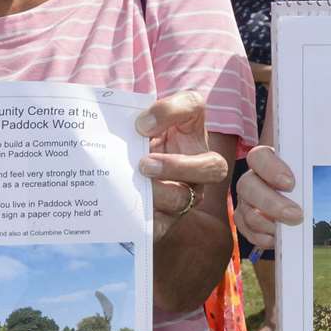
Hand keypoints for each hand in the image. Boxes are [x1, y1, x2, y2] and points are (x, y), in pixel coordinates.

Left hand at [136, 91, 229, 240]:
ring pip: (186, 198)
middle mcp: (195, 162)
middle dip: (179, 166)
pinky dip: (145, 217)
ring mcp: (185, 193)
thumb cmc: (130, 146)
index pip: (193, 106)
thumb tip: (135, 121)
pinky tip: (126, 209)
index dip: (171, 111)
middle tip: (144, 164)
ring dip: (160, 192)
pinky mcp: (166, 219)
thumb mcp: (132, 125)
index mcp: (187, 128)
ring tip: (135, 185)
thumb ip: (132, 114)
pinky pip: (162, 224)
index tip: (141, 123)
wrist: (117, 184)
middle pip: (214, 166)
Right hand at [233, 145, 300, 249]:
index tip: (290, 183)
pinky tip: (276, 239)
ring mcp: (245, 200)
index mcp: (265, 159)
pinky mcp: (244, 220)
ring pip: (246, 212)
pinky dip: (261, 237)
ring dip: (268, 224)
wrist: (298, 197)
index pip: (258, 157)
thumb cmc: (304, 178)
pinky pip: (246, 230)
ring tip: (290, 229)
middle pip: (247, 186)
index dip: (271, 169)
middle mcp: (251, 178)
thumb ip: (312, 169)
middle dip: (271, 203)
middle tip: (296, 215)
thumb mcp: (308, 169)